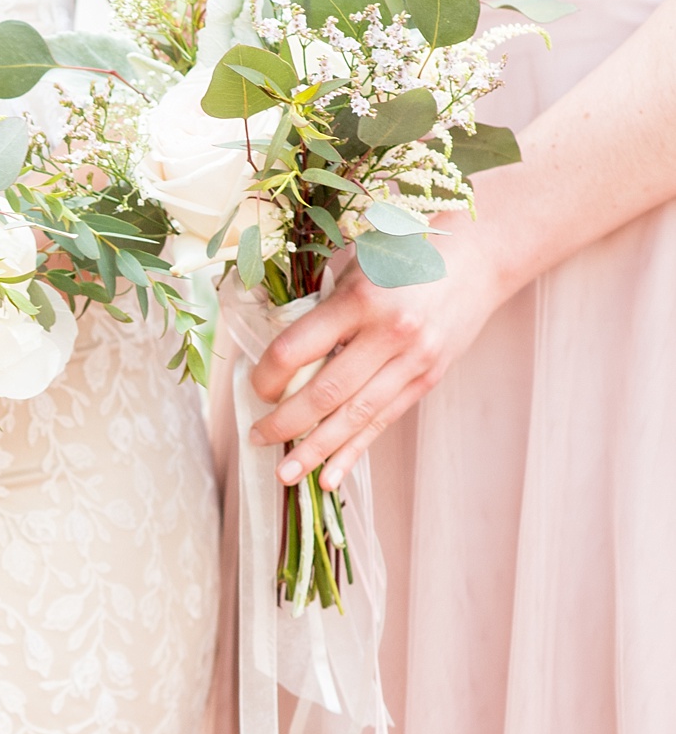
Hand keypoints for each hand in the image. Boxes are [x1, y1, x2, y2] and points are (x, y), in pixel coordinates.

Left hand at [248, 224, 513, 490]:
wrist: (478, 258)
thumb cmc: (404, 255)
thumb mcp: (356, 266)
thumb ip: (322, 308)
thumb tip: (281, 355)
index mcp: (361, 299)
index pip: (297, 350)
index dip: (267, 376)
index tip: (256, 388)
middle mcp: (389, 334)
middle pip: (325, 393)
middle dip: (285, 423)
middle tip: (257, 438)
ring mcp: (413, 361)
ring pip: (354, 418)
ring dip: (314, 451)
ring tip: (284, 474)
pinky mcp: (427, 379)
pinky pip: (383, 422)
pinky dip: (353, 452)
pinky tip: (330, 478)